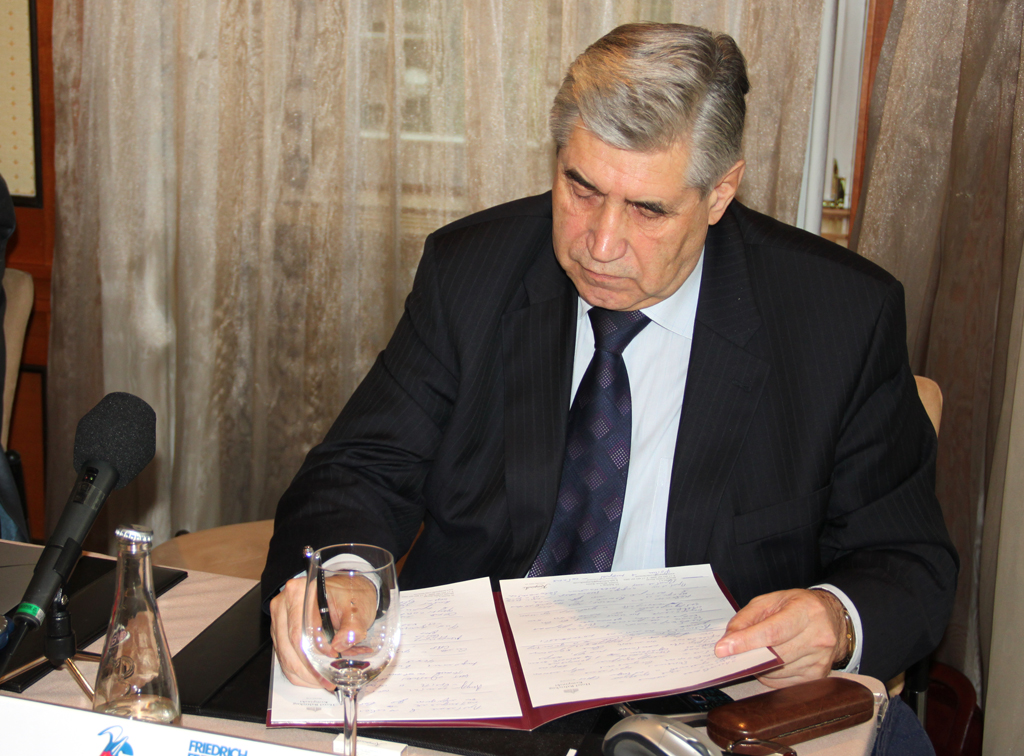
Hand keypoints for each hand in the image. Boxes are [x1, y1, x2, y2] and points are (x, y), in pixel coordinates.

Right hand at [269, 574, 377, 688]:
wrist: (347, 590)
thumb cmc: (350, 595)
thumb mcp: (357, 608)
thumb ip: (352, 626)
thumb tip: (340, 645)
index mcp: (300, 592)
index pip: (300, 631)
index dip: (314, 653)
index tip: (331, 665)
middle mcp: (284, 605)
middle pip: (290, 646)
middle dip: (309, 670)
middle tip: (328, 682)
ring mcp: (279, 620)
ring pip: (285, 656)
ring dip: (304, 674)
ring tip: (323, 683)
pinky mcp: (280, 633)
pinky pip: (285, 658)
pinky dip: (299, 672)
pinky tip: (315, 678)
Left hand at [713, 588, 847, 687]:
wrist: (832, 618)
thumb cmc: (797, 607)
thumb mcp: (770, 601)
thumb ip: (746, 618)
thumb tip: (728, 640)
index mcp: (806, 611)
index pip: (772, 631)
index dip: (745, 642)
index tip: (723, 649)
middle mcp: (818, 636)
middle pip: (774, 655)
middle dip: (747, 656)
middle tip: (731, 653)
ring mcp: (820, 659)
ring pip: (776, 672)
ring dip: (758, 666)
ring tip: (757, 652)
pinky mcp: (818, 676)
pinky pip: (783, 682)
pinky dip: (769, 675)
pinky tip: (771, 662)